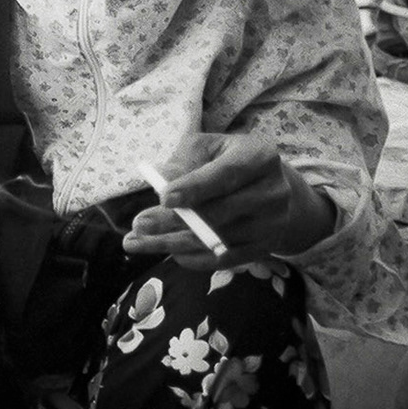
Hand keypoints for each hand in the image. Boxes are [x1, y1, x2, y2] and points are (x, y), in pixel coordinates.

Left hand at [124, 132, 335, 267]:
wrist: (272, 190)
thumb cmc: (228, 162)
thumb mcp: (208, 148)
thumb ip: (185, 160)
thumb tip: (162, 181)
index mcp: (259, 156)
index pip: (226, 174)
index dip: (195, 187)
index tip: (164, 197)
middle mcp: (272, 191)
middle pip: (219, 213)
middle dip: (173, 221)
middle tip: (138, 224)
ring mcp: (271, 224)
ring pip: (216, 240)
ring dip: (172, 243)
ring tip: (135, 242)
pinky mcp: (264, 248)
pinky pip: (223, 260)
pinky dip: (192, 258)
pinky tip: (167, 252)